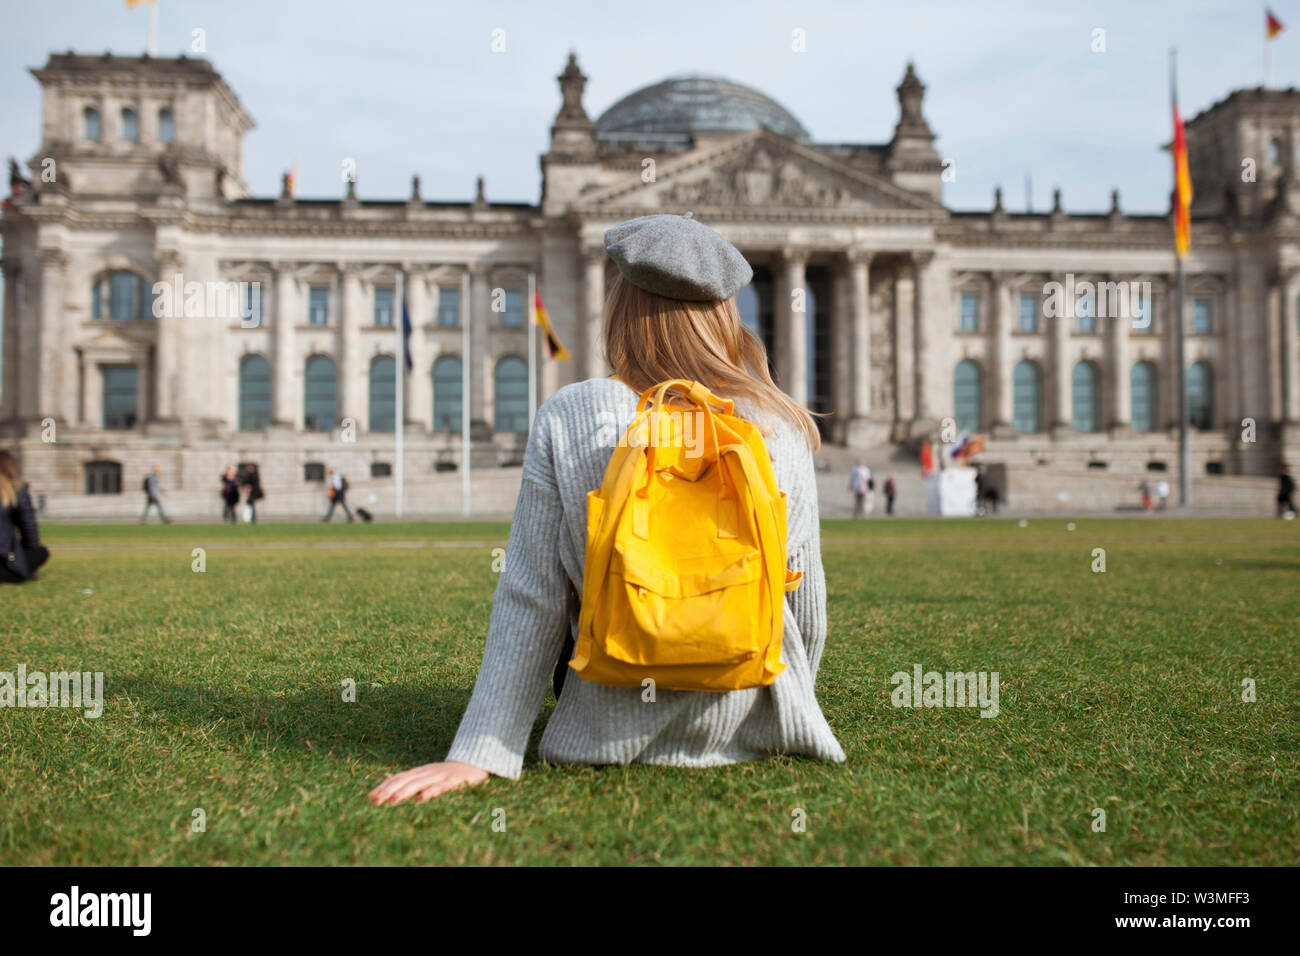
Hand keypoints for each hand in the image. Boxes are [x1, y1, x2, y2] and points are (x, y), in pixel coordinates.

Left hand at [367, 761, 490, 805]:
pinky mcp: (453, 781)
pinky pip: (441, 786)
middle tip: (375, 801)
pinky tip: (422, 798)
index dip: (383, 787)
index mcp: (418, 772)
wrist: (474, 764)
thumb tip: (388, 786)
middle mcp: (426, 772)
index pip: (397, 778)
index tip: (369, 798)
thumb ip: (410, 781)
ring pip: (419, 783)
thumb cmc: (447, 774)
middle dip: (388, 791)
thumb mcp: (426, 776)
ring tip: (392, 801)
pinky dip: (430, 791)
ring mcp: (439, 776)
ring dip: (404, 792)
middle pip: (404, 780)